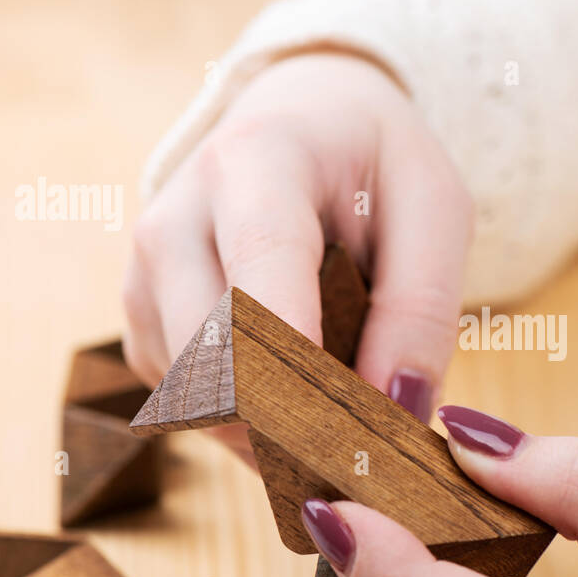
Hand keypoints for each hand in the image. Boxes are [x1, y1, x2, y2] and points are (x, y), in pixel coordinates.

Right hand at [123, 52, 472, 458]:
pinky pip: (189, 408)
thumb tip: (397, 408)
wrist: (302, 122)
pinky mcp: (142, 322)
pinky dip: (249, 427)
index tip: (347, 431)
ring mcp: (144, 274)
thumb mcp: (435, 210)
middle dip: (295, 422)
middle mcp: (175, 218)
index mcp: (255, 161)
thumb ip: (421, 307)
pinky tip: (300, 402)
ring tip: (344, 419)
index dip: (298, 360)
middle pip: (214, 358)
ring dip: (273, 432)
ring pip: (197, 399)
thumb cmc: (375, 165)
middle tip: (371, 453)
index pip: (263, 273)